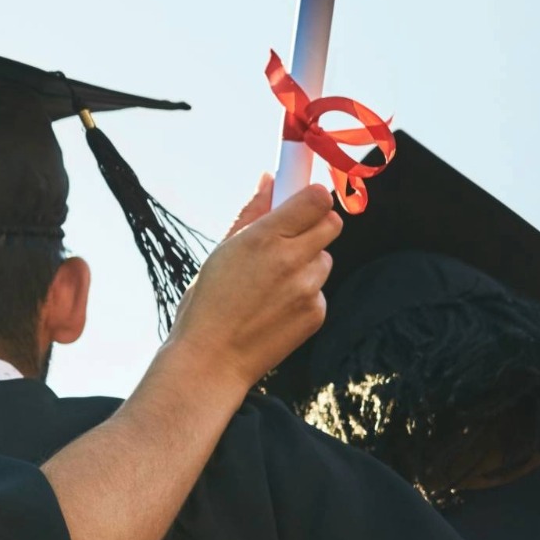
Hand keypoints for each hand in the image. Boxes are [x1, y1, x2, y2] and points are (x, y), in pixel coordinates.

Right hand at [162, 183, 341, 390]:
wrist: (212, 360)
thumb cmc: (208, 303)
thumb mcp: (221, 250)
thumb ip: (251, 212)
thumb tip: (269, 178)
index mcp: (263, 238)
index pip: (316, 198)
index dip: (312, 196)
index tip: (302, 200)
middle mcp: (292, 260)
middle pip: (332, 223)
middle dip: (316, 224)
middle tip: (291, 238)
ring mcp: (308, 288)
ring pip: (324, 259)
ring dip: (307, 264)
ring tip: (271, 284)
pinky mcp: (317, 313)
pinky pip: (319, 290)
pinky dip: (303, 293)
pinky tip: (274, 307)